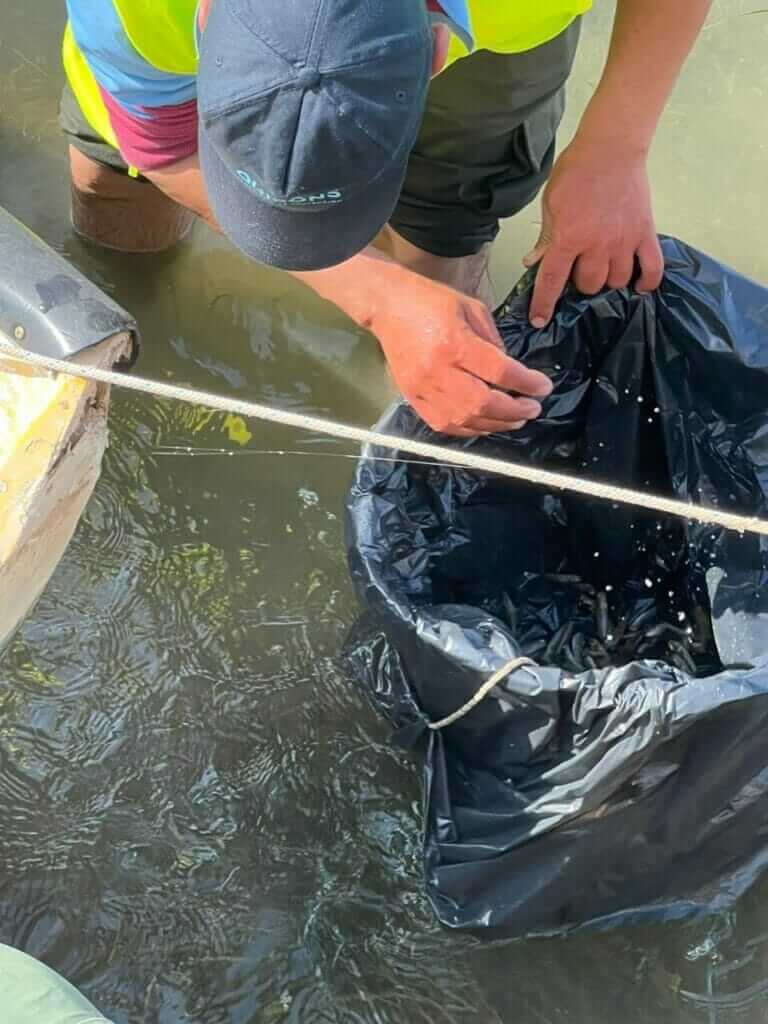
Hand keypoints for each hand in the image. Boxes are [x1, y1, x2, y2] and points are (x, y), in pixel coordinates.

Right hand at [370, 271, 551, 435]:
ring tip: (515, 419)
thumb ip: (493, 341)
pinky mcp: (413, 399)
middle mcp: (438, 371)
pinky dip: (470, 429)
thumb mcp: (472, 308)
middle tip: (532, 408)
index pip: (499, 372)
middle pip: (483, 404)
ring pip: (465, 420)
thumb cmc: (431, 301)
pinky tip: (486, 423)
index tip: (543, 387)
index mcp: (455, 343)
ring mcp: (423, 389)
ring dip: (496, 424)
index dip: (526, 383)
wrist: (387, 307)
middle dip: (514, 411)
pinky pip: (445, 426)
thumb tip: (510, 373)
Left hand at [524, 139, 663, 327]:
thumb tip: (534, 262)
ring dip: (608, 281)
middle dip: (580, 284)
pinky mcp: (645, 234)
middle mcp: (597, 245)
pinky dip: (647, 282)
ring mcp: (624, 241)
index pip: (552, 281)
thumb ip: (545, 237)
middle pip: (589, 285)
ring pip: (616, 282)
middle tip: (579, 270)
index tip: (540, 321)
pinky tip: (639, 286)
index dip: (544, 305)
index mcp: (568, 238)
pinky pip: (652, 268)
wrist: (611, 147)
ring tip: (604, 269)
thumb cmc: (576, 172)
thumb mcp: (550, 203)